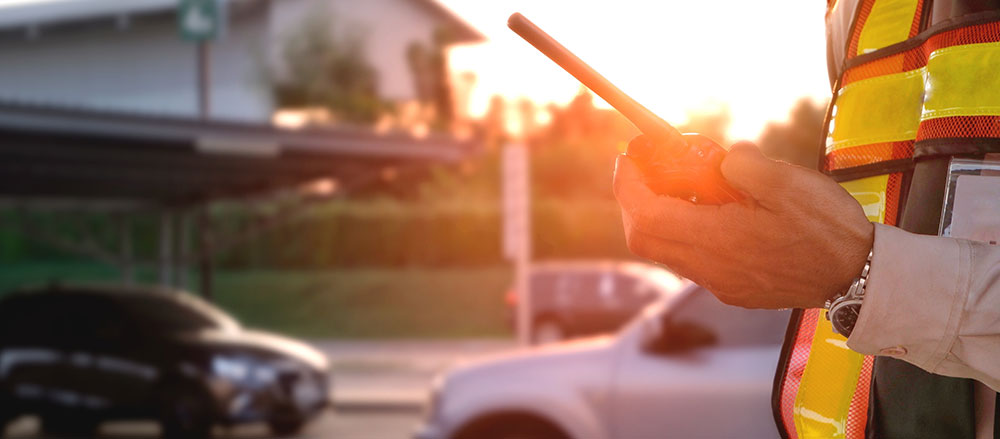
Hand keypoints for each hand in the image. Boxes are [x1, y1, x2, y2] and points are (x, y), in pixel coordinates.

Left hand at [613, 138, 873, 308]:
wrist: (860, 278)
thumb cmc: (828, 230)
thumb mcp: (786, 180)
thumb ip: (741, 164)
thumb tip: (722, 160)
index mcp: (716, 241)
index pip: (645, 216)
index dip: (628, 185)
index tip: (628, 157)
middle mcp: (709, 269)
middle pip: (644, 238)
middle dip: (636, 199)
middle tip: (646, 168)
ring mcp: (720, 284)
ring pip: (667, 250)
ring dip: (662, 215)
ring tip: (684, 183)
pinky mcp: (734, 290)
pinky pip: (692, 260)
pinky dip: (686, 231)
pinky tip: (713, 209)